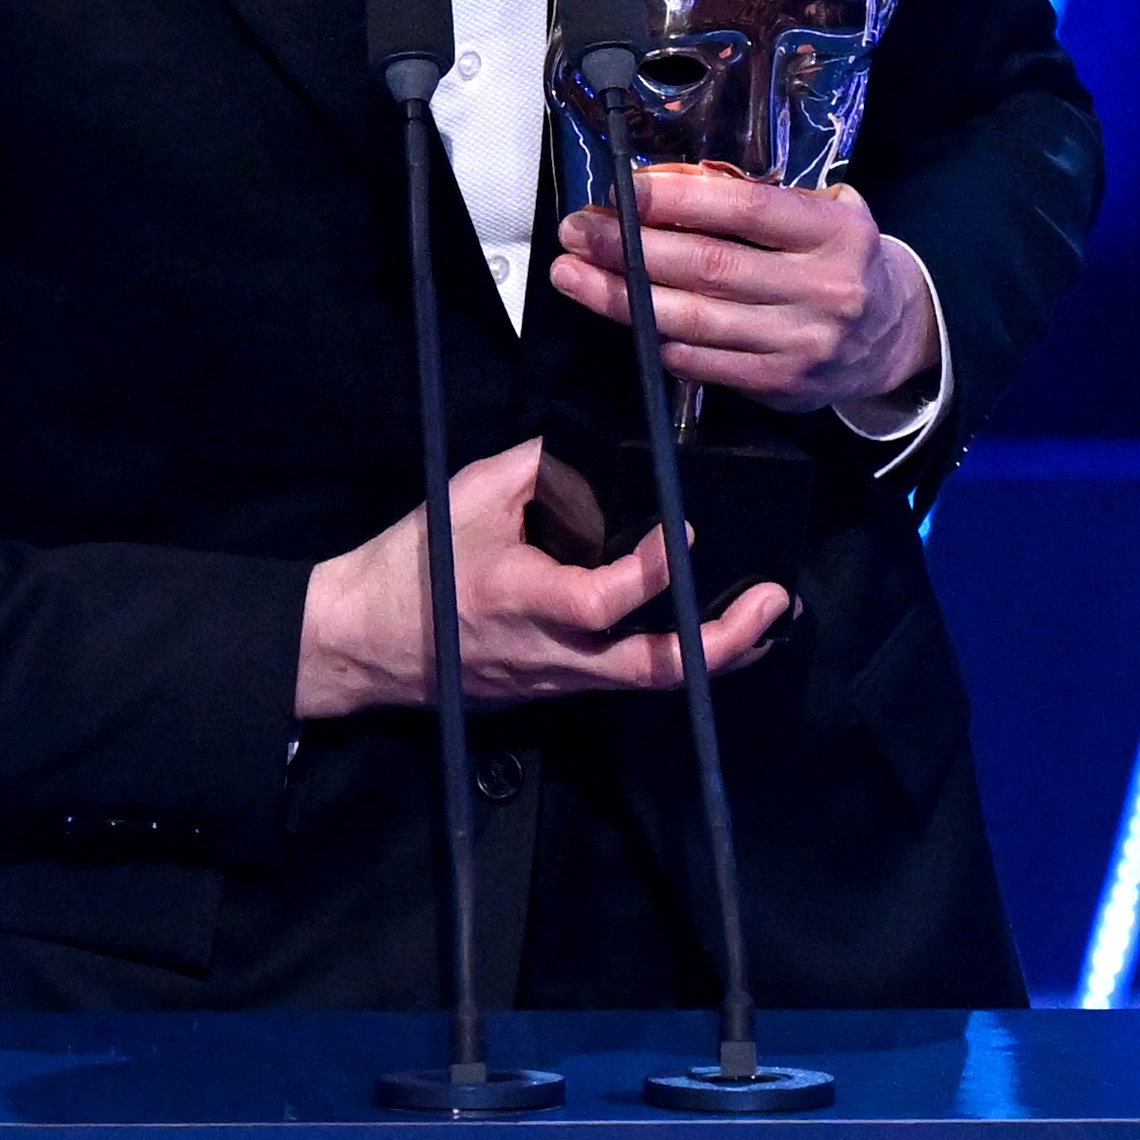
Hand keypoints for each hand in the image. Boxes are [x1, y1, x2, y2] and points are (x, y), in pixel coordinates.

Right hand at [296, 439, 788, 718]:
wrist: (368, 639)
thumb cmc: (415, 567)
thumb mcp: (469, 496)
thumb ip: (537, 468)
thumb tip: (597, 451)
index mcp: (520, 598)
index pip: (603, 600)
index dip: (654, 572)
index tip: (686, 534)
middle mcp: (549, 652)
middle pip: (654, 668)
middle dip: (724, 639)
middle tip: (772, 601)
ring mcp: (559, 679)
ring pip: (653, 681)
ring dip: (716, 651)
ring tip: (765, 617)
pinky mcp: (561, 688)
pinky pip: (632, 677)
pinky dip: (678, 654)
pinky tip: (709, 630)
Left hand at [548, 167, 937, 415]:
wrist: (892, 335)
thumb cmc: (837, 260)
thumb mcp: (820, 215)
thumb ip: (752, 203)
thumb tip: (660, 189)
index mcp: (834, 231)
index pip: (744, 209)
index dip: (675, 199)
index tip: (621, 188)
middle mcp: (823, 287)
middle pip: (708, 266)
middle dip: (630, 247)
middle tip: (579, 231)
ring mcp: (801, 341)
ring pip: (694, 318)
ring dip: (622, 297)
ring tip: (574, 274)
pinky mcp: (781, 382)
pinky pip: (702, 360)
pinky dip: (656, 338)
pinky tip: (623, 317)